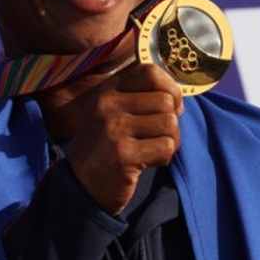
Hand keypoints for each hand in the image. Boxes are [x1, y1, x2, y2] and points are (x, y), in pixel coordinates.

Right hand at [67, 62, 183, 215]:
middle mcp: (107, 106)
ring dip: (171, 140)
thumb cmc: (105, 146)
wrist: (82, 187)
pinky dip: (165, 157)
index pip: (149, 72)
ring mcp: (113, 130)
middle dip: (172, 119)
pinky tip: (149, 162)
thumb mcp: (111, 113)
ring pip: (169, 123)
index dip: (170, 87)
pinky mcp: (123, 156)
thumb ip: (138, 98)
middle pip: (165, 100)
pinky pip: (166, 147)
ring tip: (154, 149)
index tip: (172, 104)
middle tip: (160, 135)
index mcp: (106, 92)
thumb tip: (178, 98)